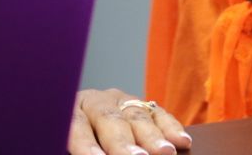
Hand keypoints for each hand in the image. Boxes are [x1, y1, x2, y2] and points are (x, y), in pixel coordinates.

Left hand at [68, 89, 191, 154]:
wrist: (86, 127)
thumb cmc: (77, 143)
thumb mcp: (69, 145)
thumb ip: (80, 150)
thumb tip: (94, 154)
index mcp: (70, 110)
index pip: (75, 126)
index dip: (86, 145)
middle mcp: (97, 101)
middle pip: (110, 120)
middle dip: (124, 143)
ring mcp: (122, 101)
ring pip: (137, 115)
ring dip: (152, 137)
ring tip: (165, 153)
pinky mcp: (143, 106)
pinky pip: (159, 114)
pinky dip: (171, 128)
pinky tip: (182, 141)